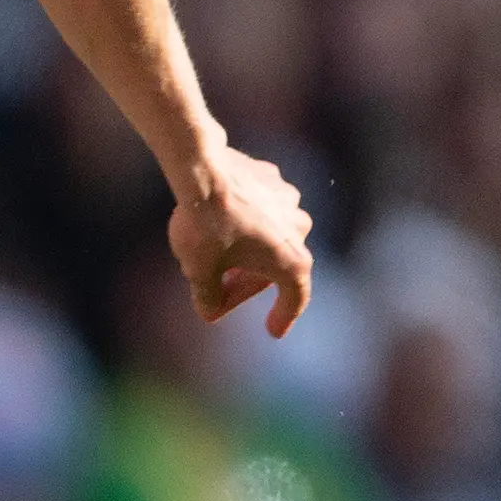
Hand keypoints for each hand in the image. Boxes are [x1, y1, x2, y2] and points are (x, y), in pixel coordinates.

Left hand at [169, 143, 313, 335]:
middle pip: (276, 267)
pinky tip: (217, 221)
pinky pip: (261, 208)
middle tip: (218, 292)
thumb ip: (208, 298)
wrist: (200, 170)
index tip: (273, 330)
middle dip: (246, 283)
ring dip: (246, 250)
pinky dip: (244, 220)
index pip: (295, 297)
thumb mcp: (200, 272)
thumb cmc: (204, 226)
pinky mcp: (273, 179)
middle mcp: (300, 229)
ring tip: (213, 255)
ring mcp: (290, 200)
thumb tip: (210, 311)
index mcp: (291, 259)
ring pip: (269, 235)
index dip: (285, 316)